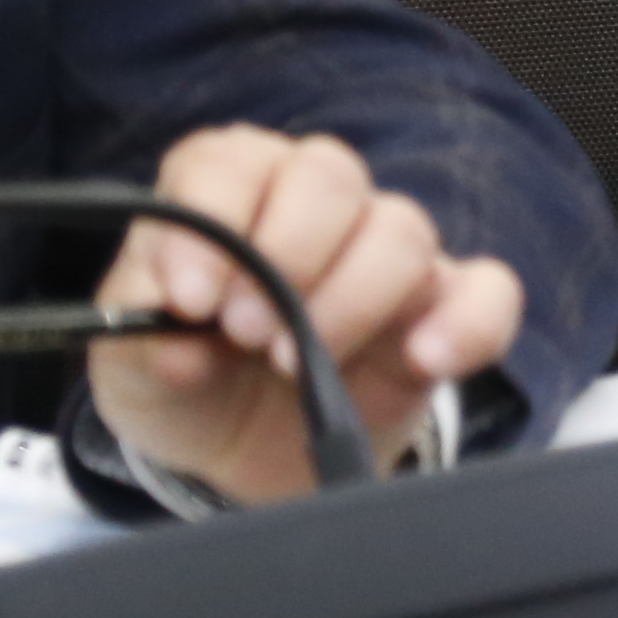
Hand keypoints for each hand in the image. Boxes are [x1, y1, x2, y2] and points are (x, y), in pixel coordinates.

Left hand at [88, 126, 526, 505]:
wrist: (235, 456)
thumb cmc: (184, 381)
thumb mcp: (129, 365)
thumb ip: (141, 340)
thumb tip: (180, 340)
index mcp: (230, 192)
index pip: (229, 162)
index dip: (213, 220)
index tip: (191, 299)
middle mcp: (314, 206)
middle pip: (328, 174)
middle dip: (286, 254)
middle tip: (245, 332)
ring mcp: (386, 257)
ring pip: (401, 228)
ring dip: (351, 298)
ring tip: (296, 368)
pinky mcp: (441, 314)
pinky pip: (488, 291)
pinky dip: (466, 322)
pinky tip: (424, 359)